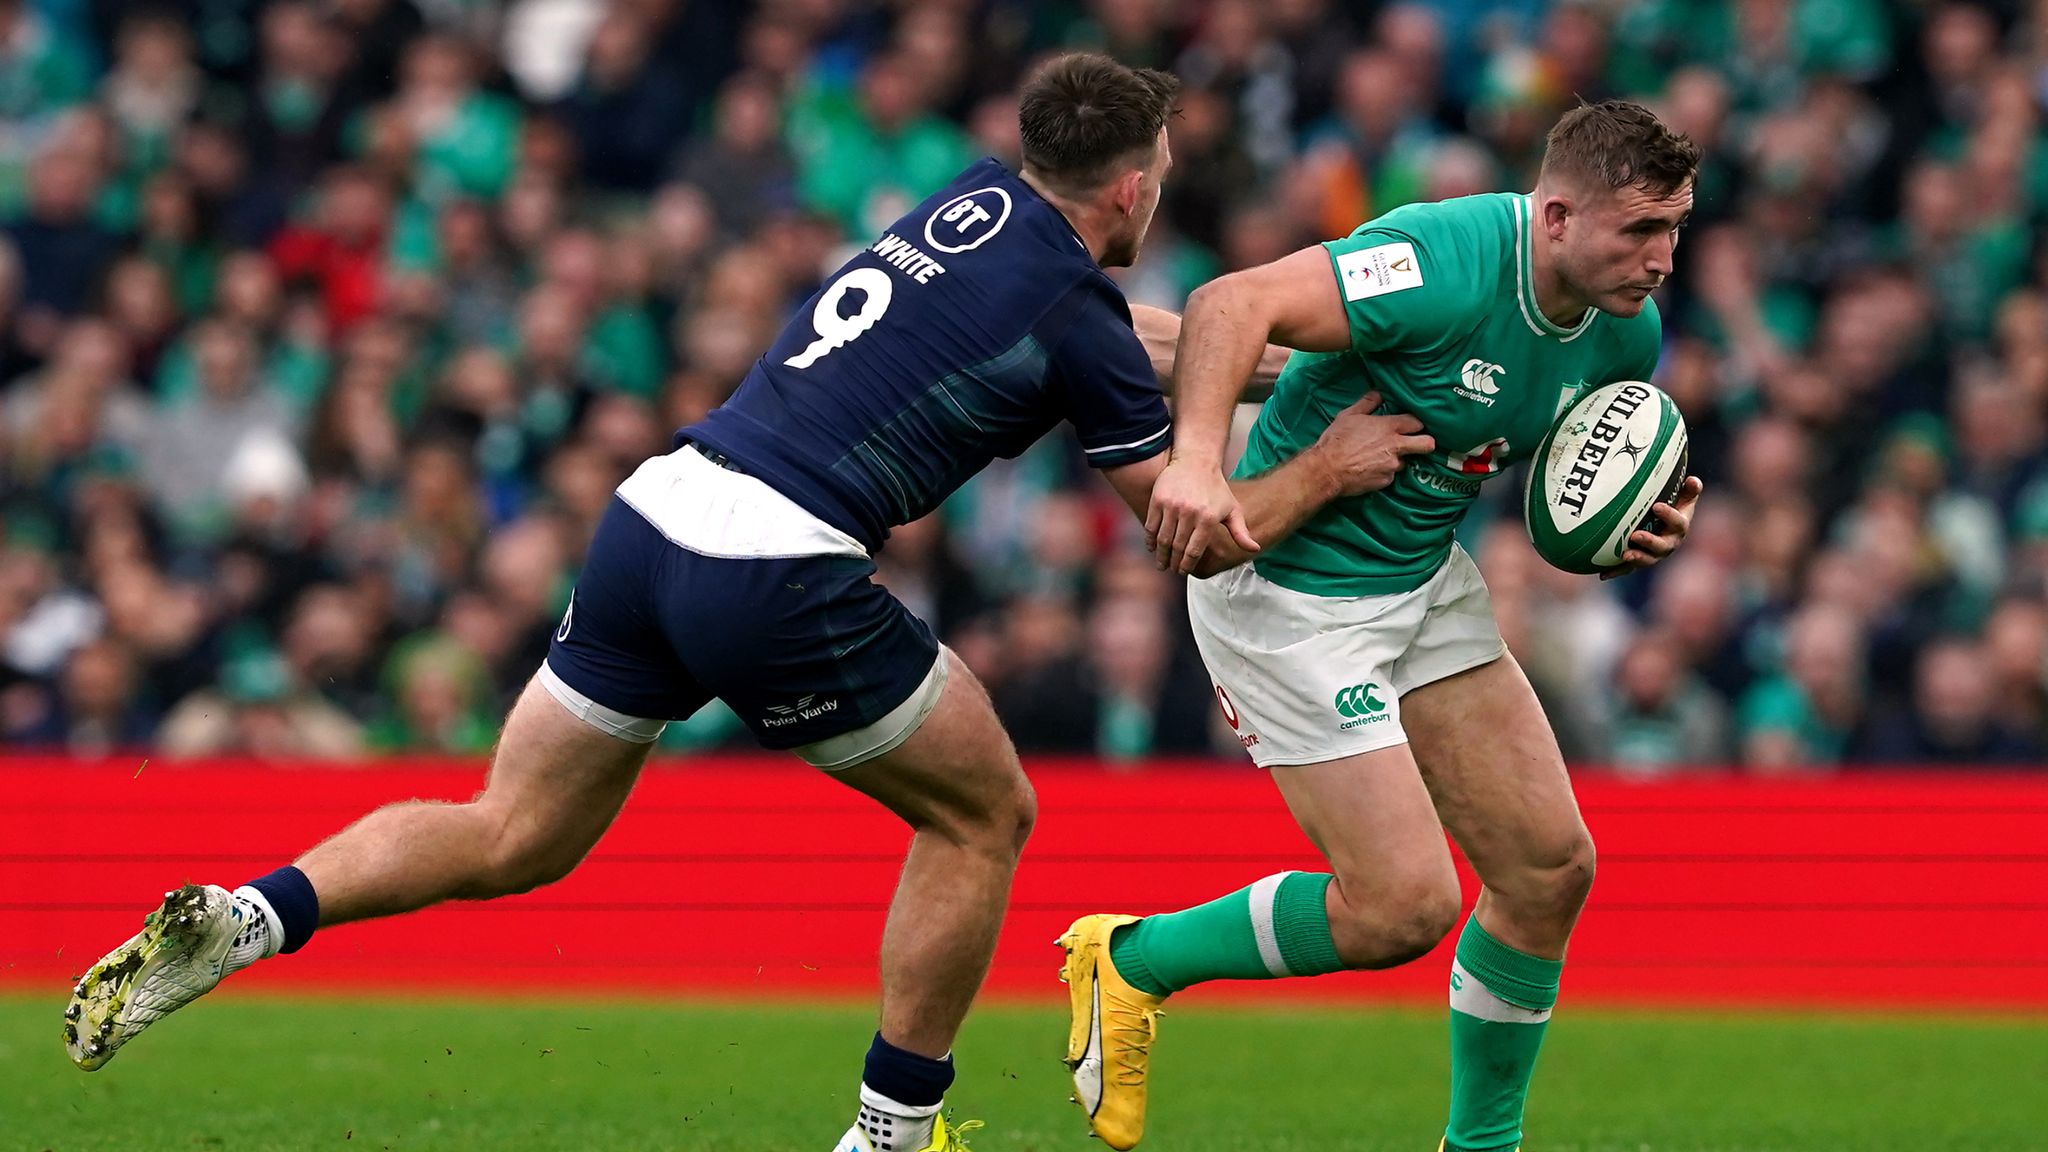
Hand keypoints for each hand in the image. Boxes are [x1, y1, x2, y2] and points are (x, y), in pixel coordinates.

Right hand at [1146, 456, 1257, 573]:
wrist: (1197, 462)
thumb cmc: (1216, 488)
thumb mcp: (1232, 509)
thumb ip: (1241, 532)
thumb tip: (1254, 549)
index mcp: (1208, 519)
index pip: (1194, 551)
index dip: (1187, 565)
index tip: (1184, 571)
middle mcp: (1189, 513)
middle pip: (1177, 547)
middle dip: (1173, 562)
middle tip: (1172, 569)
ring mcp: (1172, 506)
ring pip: (1163, 539)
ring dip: (1161, 555)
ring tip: (1161, 563)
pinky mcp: (1158, 499)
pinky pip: (1151, 526)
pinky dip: (1150, 540)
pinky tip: (1152, 547)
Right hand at [1305, 391, 1435, 496]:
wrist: (1327, 470)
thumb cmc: (1336, 440)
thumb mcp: (1348, 416)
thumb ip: (1367, 403)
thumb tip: (1378, 393)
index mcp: (1389, 427)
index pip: (1417, 422)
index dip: (1416, 424)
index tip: (1412, 426)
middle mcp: (1396, 446)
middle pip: (1427, 444)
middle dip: (1427, 443)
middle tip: (1418, 444)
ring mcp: (1392, 465)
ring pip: (1404, 462)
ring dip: (1395, 459)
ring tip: (1378, 458)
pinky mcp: (1386, 481)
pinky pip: (1390, 476)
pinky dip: (1383, 473)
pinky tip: (1369, 469)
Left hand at [1601, 476, 1704, 580]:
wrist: (1662, 524)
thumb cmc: (1672, 505)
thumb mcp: (1682, 497)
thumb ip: (1689, 490)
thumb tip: (1693, 480)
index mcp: (1679, 527)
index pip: (1678, 523)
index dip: (1669, 516)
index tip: (1656, 506)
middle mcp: (1669, 543)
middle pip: (1662, 546)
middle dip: (1650, 542)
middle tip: (1636, 535)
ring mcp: (1654, 554)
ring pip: (1647, 559)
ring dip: (1636, 558)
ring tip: (1625, 555)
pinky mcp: (1639, 561)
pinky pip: (1628, 568)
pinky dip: (1616, 571)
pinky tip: (1603, 575)